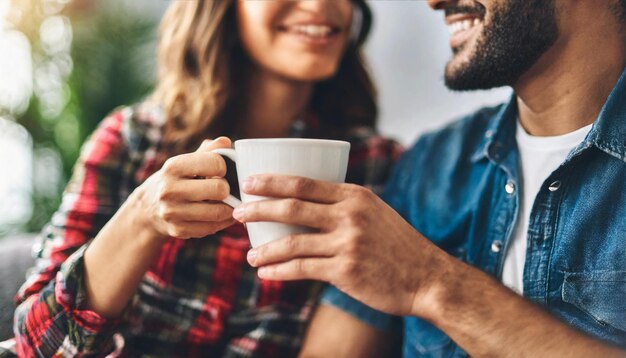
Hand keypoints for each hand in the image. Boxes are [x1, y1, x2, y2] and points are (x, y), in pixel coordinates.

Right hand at [136, 137, 235, 239]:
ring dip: (229, 208)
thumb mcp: (186, 161)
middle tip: (224, 190)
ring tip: (228, 203)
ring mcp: (172, 212)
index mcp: (173, 167)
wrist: (148, 208)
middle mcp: (169, 189)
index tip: (220, 172)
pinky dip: (223, 222)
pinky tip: (221, 215)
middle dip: (227, 189)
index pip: (215, 163)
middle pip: (220, 189)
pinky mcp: (178, 230)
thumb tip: (226, 142)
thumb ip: (208, 151)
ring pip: (219, 212)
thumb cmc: (176, 180)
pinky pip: (213, 227)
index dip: (223, 167)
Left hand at [234, 175, 449, 316]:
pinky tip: (266, 274)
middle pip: (292, 206)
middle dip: (258, 208)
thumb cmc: (397, 245)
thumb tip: (308, 204)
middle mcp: (350, 215)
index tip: (250, 183)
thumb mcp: (375, 213)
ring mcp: (348, 243)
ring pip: (292, 242)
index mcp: (354, 196)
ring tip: (249, 255)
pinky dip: (279, 271)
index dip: (272, 181)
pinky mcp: (345, 271)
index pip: (304, 182)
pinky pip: (302, 269)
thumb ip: (344, 206)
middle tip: (237, 213)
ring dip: (265, 250)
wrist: (426, 277)